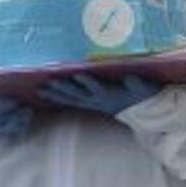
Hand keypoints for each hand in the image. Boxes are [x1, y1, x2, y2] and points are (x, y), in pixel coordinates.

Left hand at [39, 72, 160, 116]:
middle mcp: (98, 100)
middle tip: (49, 82)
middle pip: (78, 94)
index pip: (97, 88)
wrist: (141, 112)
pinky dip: (58, 98)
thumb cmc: (142, 97)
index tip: (78, 74)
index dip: (87, 82)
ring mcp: (92, 102)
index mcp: (111, 95)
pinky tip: (47, 95)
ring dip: (56, 95)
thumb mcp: (144, 90)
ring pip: (71, 99)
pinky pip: (71, 101)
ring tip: (40, 90)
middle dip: (63, 88)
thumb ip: (137, 85)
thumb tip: (130, 77)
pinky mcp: (90, 103)